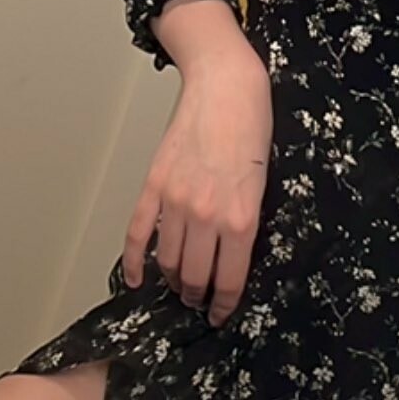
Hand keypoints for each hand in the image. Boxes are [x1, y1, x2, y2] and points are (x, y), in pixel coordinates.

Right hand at [123, 50, 271, 328]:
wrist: (226, 85)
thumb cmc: (254, 126)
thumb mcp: (263, 180)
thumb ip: (247, 219)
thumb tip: (235, 254)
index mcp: (241, 218)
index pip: (228, 280)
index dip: (223, 305)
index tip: (220, 314)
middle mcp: (207, 216)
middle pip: (194, 276)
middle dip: (197, 295)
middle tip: (199, 300)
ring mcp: (176, 201)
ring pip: (168, 260)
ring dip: (172, 280)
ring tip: (178, 286)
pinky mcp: (154, 185)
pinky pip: (138, 233)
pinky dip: (135, 261)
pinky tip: (136, 278)